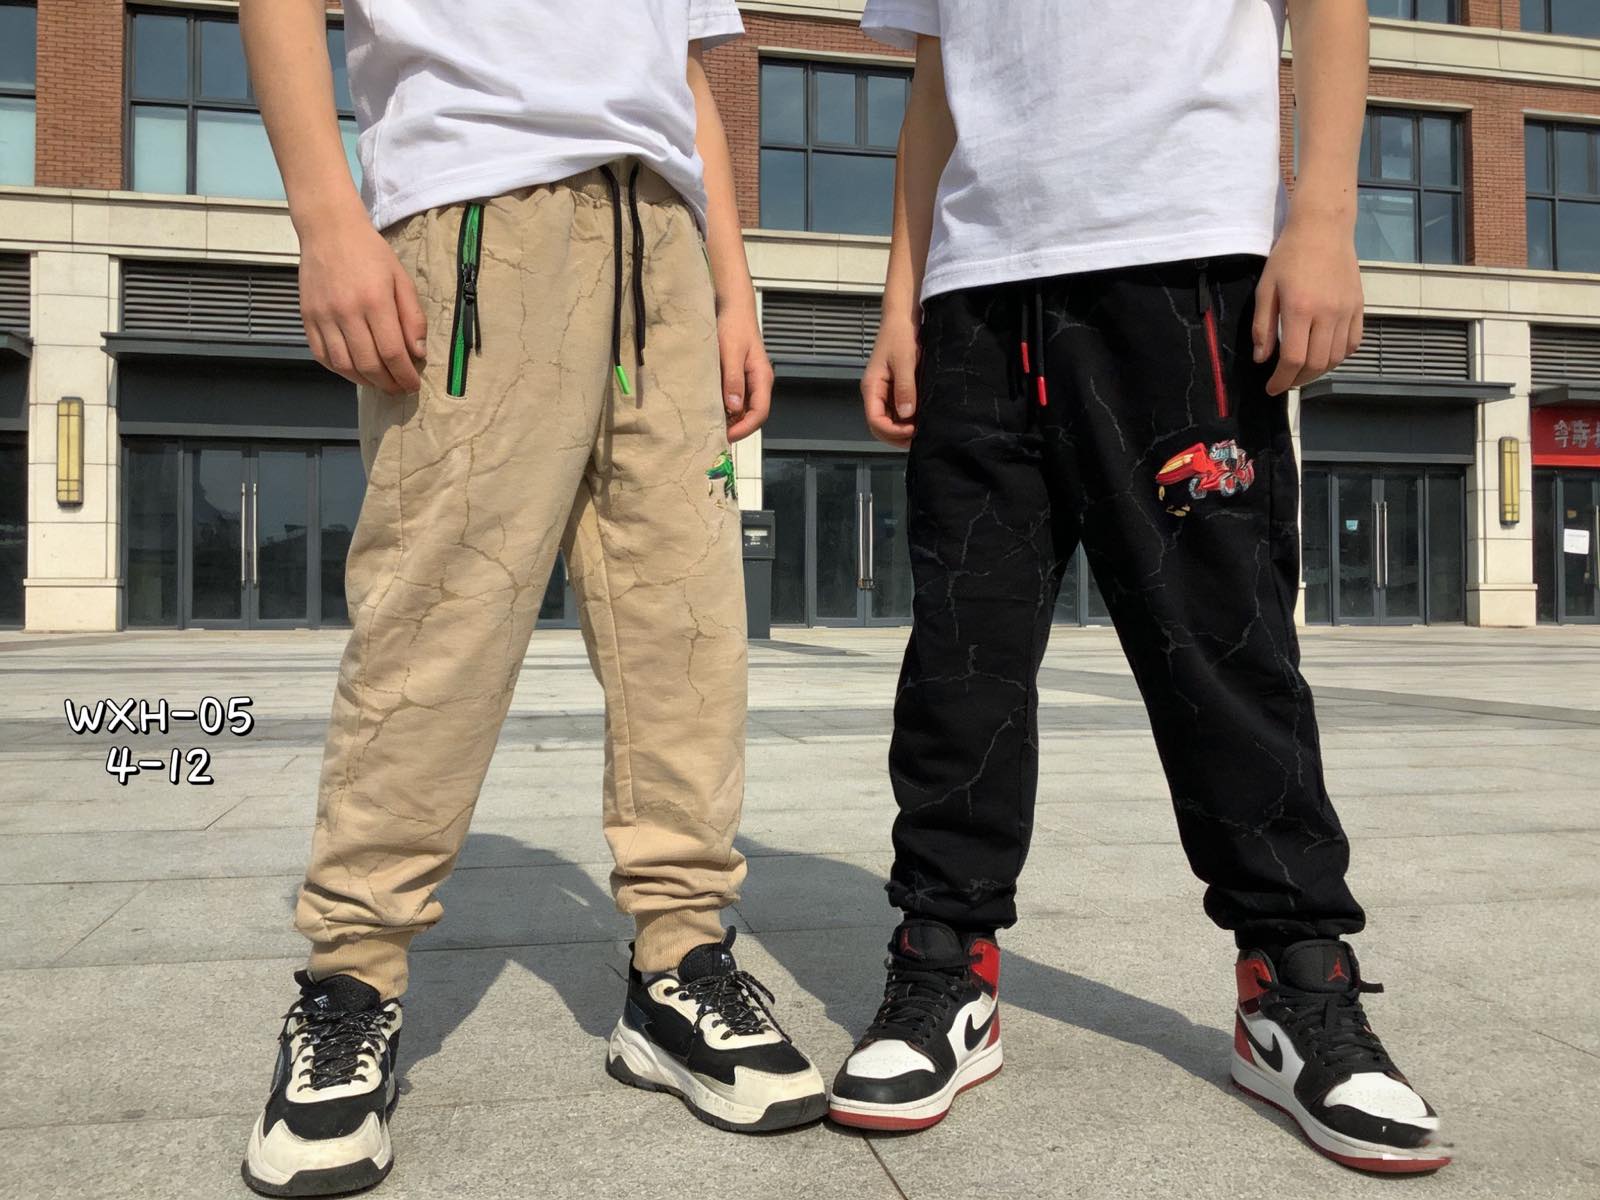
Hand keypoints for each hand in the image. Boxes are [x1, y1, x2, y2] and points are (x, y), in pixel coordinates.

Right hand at [298, 215, 426, 394]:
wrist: (329, 230)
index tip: (413, 385)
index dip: (404, 375)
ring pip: (344, 365)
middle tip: (398, 388)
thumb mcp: (401, 279)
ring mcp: (323, 316)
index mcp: (375, 301)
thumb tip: (417, 352)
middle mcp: (346, 312)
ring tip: (379, 383)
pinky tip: (354, 371)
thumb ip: (412, 317)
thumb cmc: (370, 253)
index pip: (392, 352)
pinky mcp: (307, 317)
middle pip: (368, 364)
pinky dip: (339, 370)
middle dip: (387, 383)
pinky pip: (322, 355)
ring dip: (364, 381)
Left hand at [718, 303, 772, 442]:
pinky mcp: (737, 377)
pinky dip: (723, 407)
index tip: (728, 436)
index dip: (745, 428)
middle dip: (736, 427)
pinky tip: (709, 408)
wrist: (732, 306)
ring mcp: (748, 381)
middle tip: (714, 435)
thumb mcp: (731, 351)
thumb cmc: (734, 323)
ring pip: (742, 409)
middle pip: (752, 415)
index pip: (760, 413)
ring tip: (709, 424)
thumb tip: (733, 407)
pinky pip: (733, 399)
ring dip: (729, 419)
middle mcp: (758, 382)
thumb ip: (733, 379)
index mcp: (762, 377)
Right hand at [862, 313, 919, 448]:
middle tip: (920, 437)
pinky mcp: (895, 389)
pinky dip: (908, 420)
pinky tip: (922, 419)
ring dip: (903, 429)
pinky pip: (898, 411)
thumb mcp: (904, 361)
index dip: (893, 431)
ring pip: (889, 421)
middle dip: (897, 436)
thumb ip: (905, 388)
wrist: (903, 318)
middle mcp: (876, 394)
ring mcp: (885, 393)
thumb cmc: (901, 335)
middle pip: (880, 426)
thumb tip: (907, 415)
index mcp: (872, 387)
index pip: (875, 421)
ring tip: (922, 430)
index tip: (912, 430)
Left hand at [1253, 215, 1363, 395]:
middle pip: (1317, 364)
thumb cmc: (1288, 256)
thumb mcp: (1266, 289)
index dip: (1281, 380)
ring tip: (1302, 372)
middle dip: (1298, 380)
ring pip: (1337, 357)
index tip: (1271, 388)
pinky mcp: (1359, 306)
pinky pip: (1354, 342)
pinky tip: (1324, 356)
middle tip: (1284, 382)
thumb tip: (1262, 359)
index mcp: (1300, 309)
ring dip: (1318, 372)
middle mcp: (1328, 314)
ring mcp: (1347, 311)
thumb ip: (1262, 327)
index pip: (1293, 360)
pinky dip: (1339, 356)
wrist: (1323, 229)